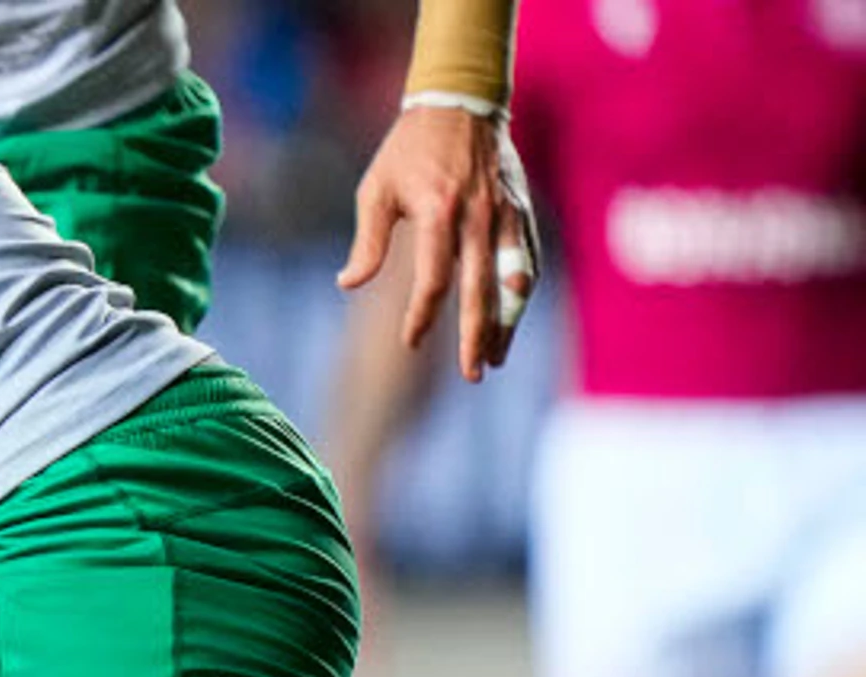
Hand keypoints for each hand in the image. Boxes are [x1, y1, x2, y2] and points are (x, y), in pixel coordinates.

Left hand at [339, 105, 538, 382]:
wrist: (460, 103)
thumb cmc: (408, 149)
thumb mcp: (376, 189)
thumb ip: (367, 241)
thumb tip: (349, 284)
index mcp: (439, 211)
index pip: (434, 278)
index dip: (422, 315)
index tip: (411, 341)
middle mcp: (479, 215)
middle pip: (482, 287)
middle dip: (479, 334)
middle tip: (474, 373)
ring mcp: (506, 212)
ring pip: (514, 277)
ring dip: (508, 321)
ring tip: (495, 358)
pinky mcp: (521, 209)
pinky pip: (527, 256)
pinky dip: (522, 291)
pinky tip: (513, 317)